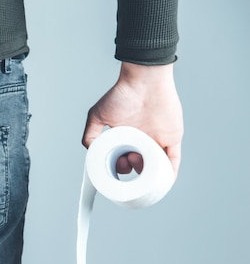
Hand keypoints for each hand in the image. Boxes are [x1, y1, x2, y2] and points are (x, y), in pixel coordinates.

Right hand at [82, 62, 183, 176]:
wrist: (144, 82)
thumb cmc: (121, 95)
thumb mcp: (97, 115)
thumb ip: (90, 134)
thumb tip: (90, 151)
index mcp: (126, 136)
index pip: (122, 158)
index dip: (118, 167)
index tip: (114, 166)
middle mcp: (142, 140)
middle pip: (138, 165)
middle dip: (131, 170)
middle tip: (126, 163)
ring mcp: (158, 140)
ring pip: (155, 165)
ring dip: (147, 173)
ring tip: (139, 167)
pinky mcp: (172, 138)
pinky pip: (173, 160)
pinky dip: (170, 173)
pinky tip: (164, 181)